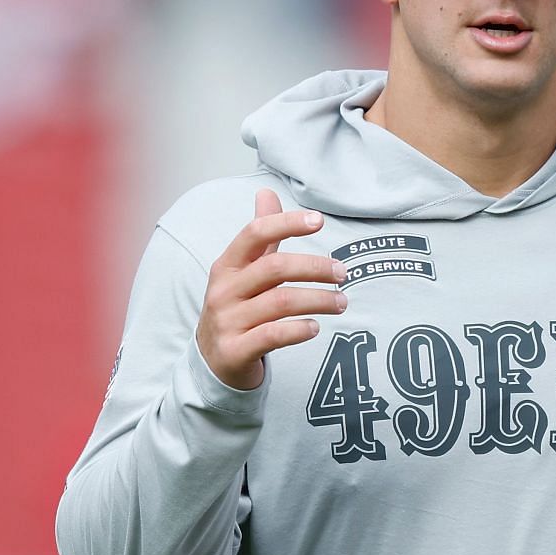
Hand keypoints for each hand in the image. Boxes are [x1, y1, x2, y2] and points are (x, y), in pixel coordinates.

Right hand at [196, 189, 346, 389]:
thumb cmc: (236, 308)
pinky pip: (273, 335)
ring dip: (318, 300)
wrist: (212, 362)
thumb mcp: (242, 271)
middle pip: (275, 268)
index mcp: (227, 265)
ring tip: (341, 302)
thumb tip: (266, 192)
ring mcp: (228, 321)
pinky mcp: (235, 350)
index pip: (255, 233)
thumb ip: (260, 237)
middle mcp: (224, 290)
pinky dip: (299, 329)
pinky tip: (315, 327)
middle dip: (314, 268)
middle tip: (342, 273)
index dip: (286, 223)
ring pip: (281, 303)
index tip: (319, 221)